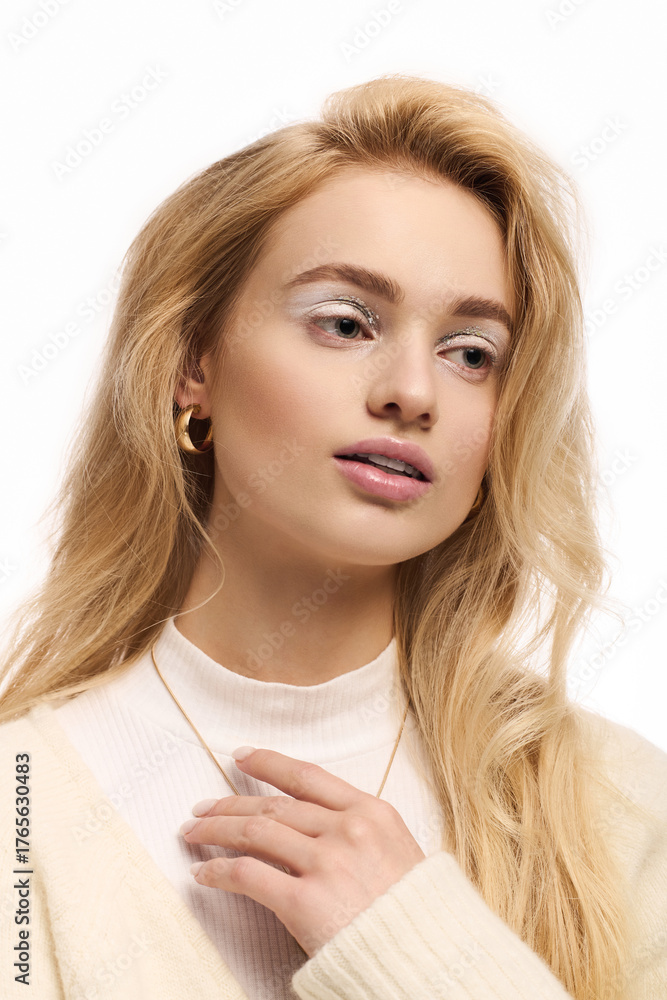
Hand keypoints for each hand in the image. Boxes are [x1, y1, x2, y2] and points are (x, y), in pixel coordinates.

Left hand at [180, 747, 425, 956]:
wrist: (427, 960)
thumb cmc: (416, 914)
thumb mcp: (399, 853)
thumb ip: (362, 831)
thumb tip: (321, 822)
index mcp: (372, 812)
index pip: (308, 776)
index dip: (268, 763)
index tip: (241, 757)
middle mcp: (347, 829)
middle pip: (274, 805)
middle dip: (231, 804)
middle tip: (204, 807)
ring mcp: (326, 863)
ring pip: (254, 832)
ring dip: (217, 830)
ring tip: (194, 832)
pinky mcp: (304, 901)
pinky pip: (246, 875)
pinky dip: (218, 870)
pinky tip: (203, 872)